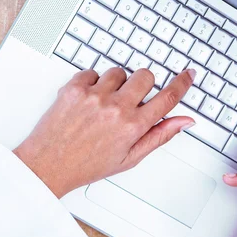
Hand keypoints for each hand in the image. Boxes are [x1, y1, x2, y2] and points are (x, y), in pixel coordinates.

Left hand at [14, 67, 195, 198]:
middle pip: (145, 76)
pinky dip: (92, 84)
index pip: (167, 98)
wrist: (48, 165)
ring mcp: (94, 96)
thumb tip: (183, 122)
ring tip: (104, 104)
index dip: (181, 84)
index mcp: (132, 127)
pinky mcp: (74, 88)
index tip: (188, 74)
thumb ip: (159, 136)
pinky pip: (93, 72)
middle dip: (143, 85)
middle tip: (131, 100)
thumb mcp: (130, 157)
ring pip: (119, 72)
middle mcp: (115, 108)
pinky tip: (87, 102)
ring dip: (116, 84)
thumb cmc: (87, 164)